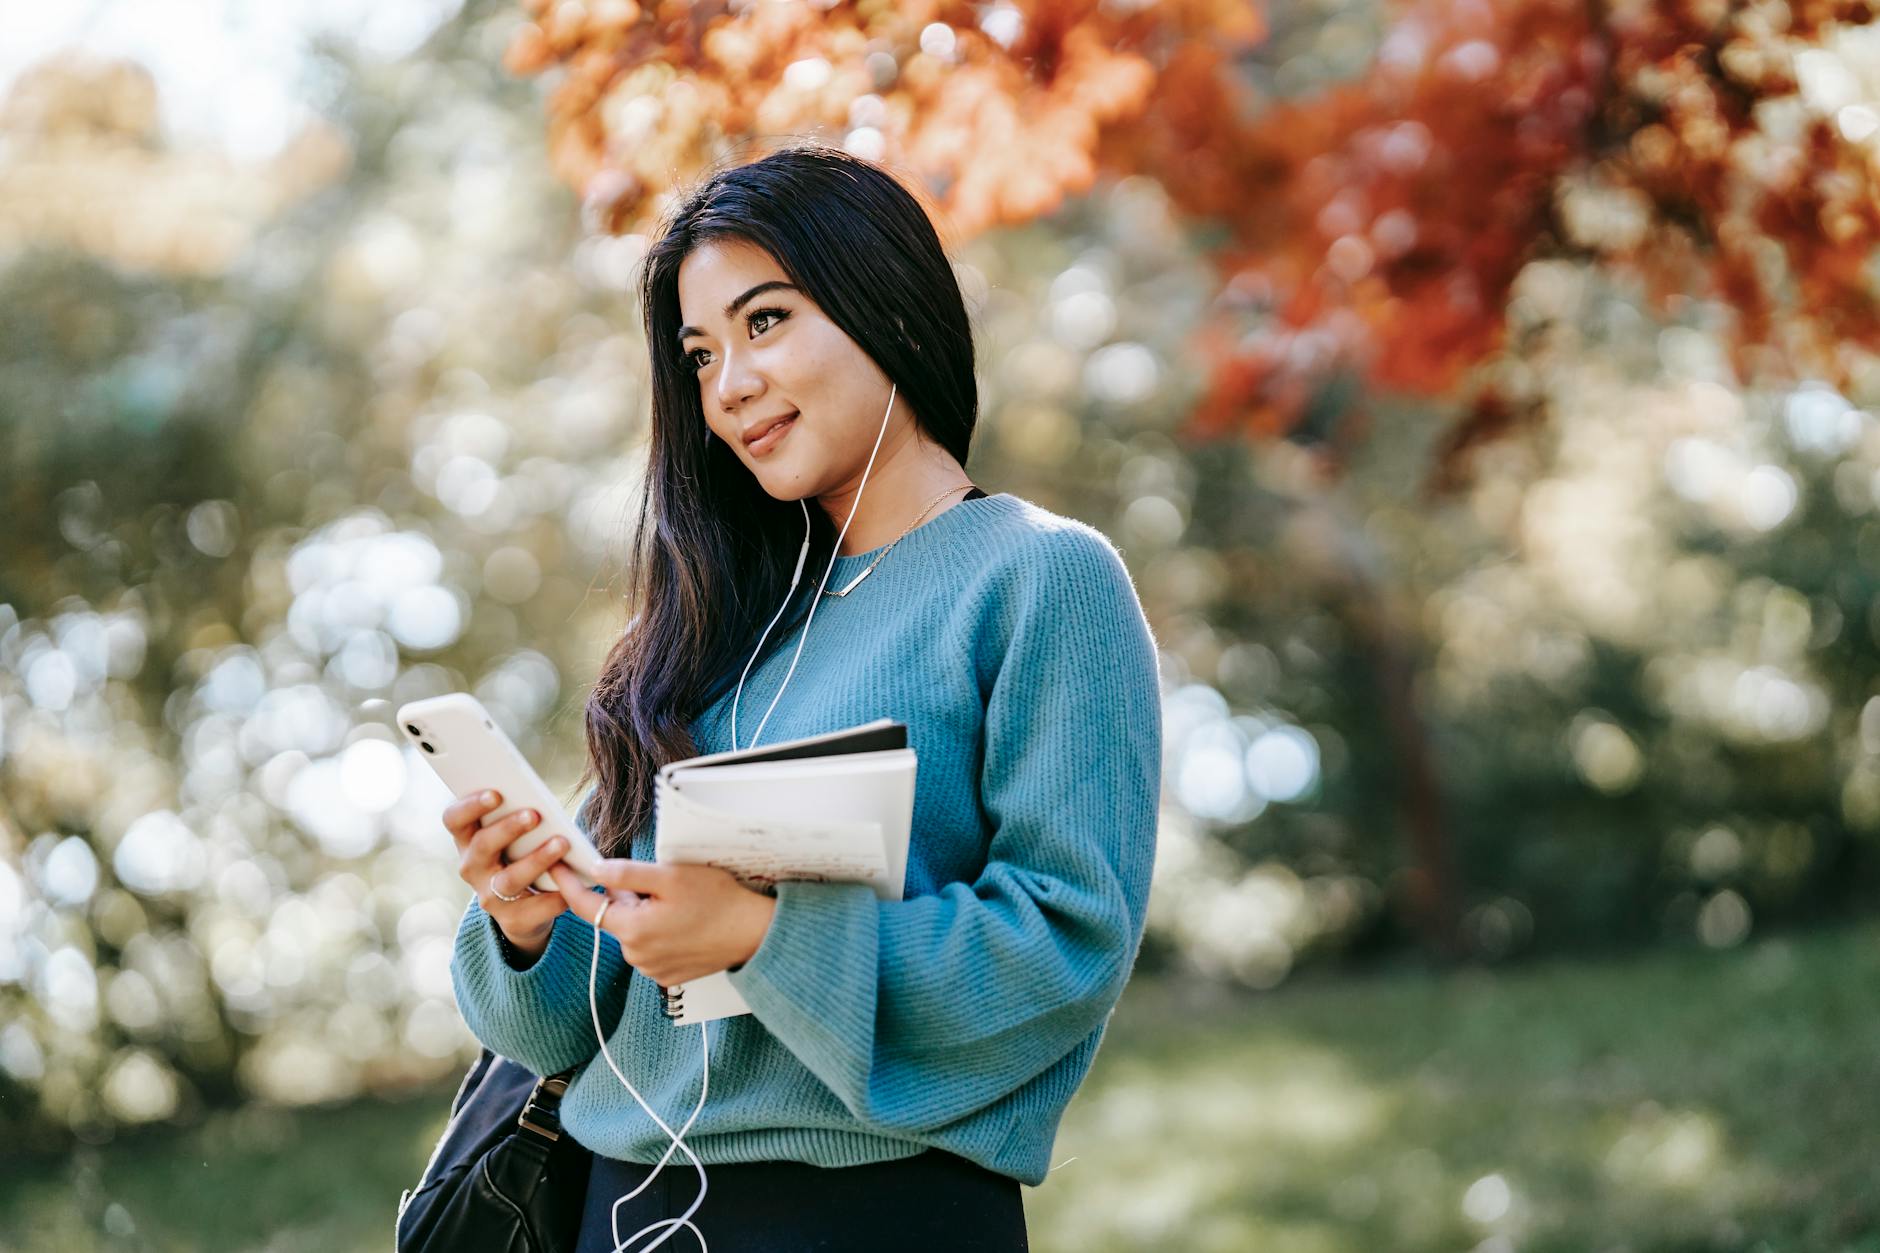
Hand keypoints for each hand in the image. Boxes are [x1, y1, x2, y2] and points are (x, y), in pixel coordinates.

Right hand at [445, 789, 568, 955]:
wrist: (524, 908)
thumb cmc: (520, 853)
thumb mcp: (512, 834)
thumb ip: (516, 814)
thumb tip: (539, 799)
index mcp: (467, 840)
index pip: (454, 820)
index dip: (470, 806)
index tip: (495, 793)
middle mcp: (472, 868)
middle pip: (482, 846)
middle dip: (508, 828)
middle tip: (534, 814)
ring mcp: (489, 896)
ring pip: (509, 878)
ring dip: (536, 859)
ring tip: (561, 843)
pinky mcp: (512, 919)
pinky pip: (534, 908)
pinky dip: (555, 895)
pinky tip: (571, 882)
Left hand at [546, 860, 777, 987]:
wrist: (754, 933)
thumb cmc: (718, 901)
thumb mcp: (671, 876)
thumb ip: (627, 873)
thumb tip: (595, 869)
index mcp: (632, 929)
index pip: (585, 905)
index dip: (568, 883)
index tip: (558, 866)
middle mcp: (636, 955)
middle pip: (613, 917)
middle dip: (622, 895)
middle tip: (651, 876)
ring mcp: (652, 969)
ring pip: (632, 931)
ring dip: (642, 913)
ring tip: (676, 899)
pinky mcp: (668, 975)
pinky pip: (650, 947)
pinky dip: (656, 930)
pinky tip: (682, 919)